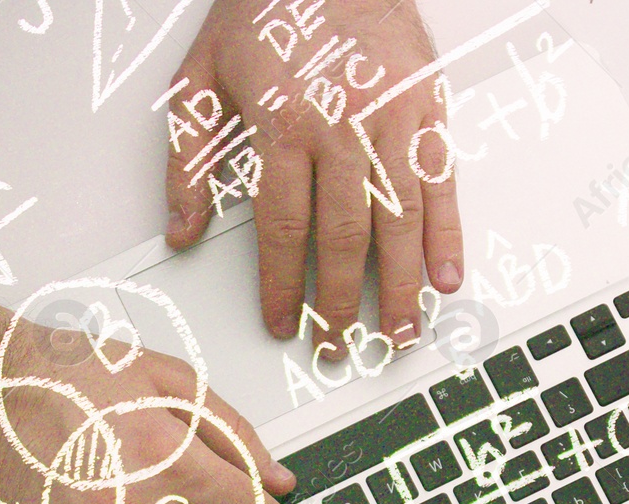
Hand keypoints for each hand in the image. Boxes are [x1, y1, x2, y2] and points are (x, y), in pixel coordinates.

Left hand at [164, 0, 463, 352]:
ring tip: (397, 332)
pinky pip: (442, 185)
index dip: (282, 287)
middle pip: (342, 239)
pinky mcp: (428, 108)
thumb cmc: (267, 10)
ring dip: (400, 287)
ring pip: (398, 223)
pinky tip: (446, 277)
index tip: (282, 322)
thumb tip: (181, 231)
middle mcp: (341, 128)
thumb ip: (186, 162)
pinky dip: (447, 236)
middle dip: (338, 304)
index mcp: (282, 126)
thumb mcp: (200, 79)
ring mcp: (391, 120)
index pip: (283, 230)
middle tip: (336, 345)